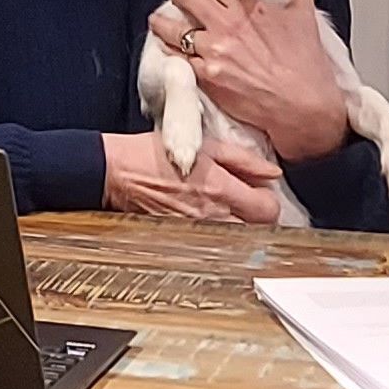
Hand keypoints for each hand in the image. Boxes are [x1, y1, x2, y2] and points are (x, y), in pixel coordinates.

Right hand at [102, 129, 285, 226]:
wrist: (116, 172)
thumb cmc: (154, 154)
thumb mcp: (204, 145)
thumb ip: (243, 160)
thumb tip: (272, 172)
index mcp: (220, 189)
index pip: (268, 210)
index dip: (269, 200)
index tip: (259, 190)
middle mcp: (212, 216)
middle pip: (258, 231)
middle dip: (258, 216)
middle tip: (246, 202)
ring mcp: (197, 231)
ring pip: (238, 239)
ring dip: (239, 226)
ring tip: (226, 210)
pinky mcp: (182, 239)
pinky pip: (214, 243)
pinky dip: (218, 234)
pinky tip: (207, 218)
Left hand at [150, 0, 349, 164]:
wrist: (303, 107)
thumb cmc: (307, 68)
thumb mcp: (306, 20)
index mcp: (250, 8)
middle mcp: (228, 25)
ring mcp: (213, 51)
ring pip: (171, 26)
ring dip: (163, 22)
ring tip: (161, 21)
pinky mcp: (206, 76)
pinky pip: (176, 57)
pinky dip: (169, 50)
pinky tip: (169, 48)